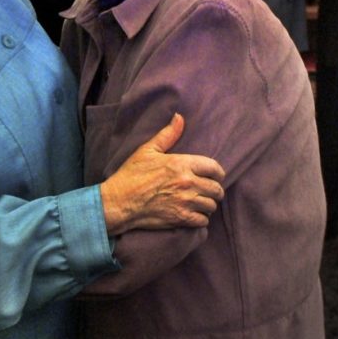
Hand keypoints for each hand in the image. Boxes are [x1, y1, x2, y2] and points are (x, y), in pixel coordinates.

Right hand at [99, 113, 225, 234]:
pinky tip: (194, 215)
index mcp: (182, 164)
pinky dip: (201, 219)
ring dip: (208, 205)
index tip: (216, 176)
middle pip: (216, 189)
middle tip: (209, 191)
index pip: (214, 168)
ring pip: (211, 205)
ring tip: (201, 203)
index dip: (218, 172)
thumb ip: (167, 134)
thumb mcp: (147, 150)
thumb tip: (179, 117)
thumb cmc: (131, 175)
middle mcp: (188, 183)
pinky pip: (203, 221)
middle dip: (215, 190)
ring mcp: (185, 202)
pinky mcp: (181, 219)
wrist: (119, 202)